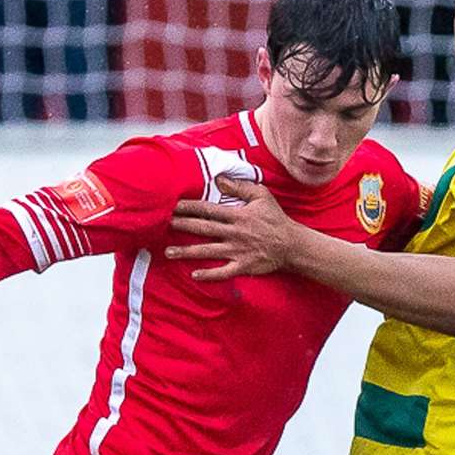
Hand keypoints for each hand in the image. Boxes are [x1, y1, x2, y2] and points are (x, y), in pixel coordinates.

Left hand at [167, 177, 298, 281]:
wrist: (291, 245)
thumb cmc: (276, 219)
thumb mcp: (261, 196)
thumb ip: (239, 187)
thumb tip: (219, 179)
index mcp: (237, 215)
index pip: (208, 209)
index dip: (189, 207)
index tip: (172, 205)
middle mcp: (234, 233)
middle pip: (203, 228)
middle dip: (182, 225)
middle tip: (163, 224)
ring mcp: (237, 251)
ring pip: (208, 251)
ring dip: (187, 252)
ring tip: (169, 252)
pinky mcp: (243, 266)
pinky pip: (223, 272)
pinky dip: (209, 274)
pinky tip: (194, 275)